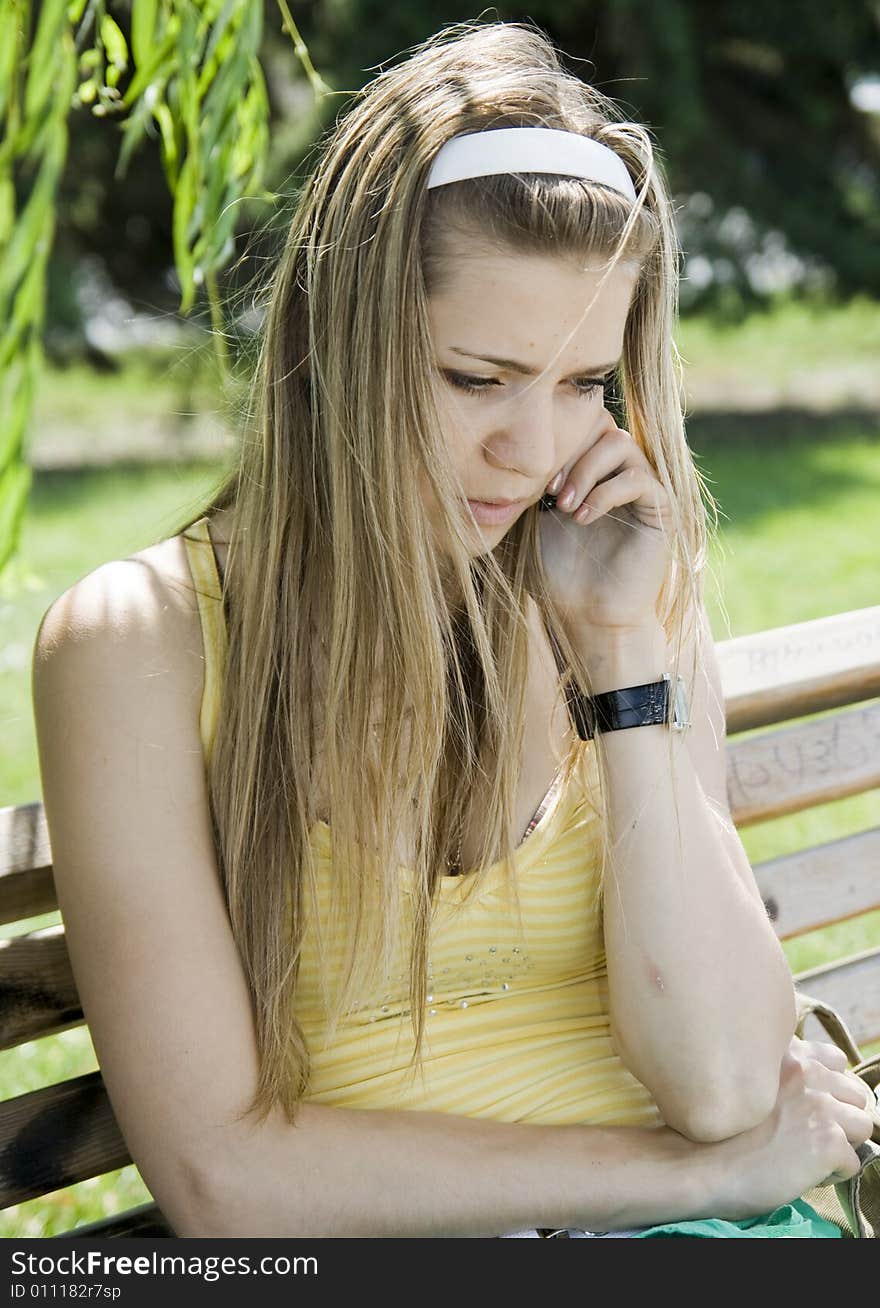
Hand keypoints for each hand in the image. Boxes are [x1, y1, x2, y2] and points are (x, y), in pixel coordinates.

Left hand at [538, 407, 673, 631]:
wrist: (587, 617)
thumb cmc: (556, 577)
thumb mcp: (529, 525)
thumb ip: (523, 489)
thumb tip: (498, 459)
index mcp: (592, 474)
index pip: (581, 429)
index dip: (558, 446)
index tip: (536, 485)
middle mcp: (620, 476)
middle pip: (601, 427)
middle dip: (570, 455)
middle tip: (550, 493)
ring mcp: (643, 491)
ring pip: (621, 444)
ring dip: (587, 470)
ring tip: (566, 506)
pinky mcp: (661, 509)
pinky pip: (638, 478)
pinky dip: (606, 492)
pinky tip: (584, 518)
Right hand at [701, 1034, 876, 1220]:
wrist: (698, 1163)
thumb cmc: (716, 1128)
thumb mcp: (748, 1080)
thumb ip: (781, 1073)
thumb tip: (814, 1090)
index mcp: (787, 1053)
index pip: (836, 1061)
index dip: (826, 1088)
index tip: (805, 1106)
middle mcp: (807, 1072)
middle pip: (855, 1095)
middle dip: (837, 1116)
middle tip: (802, 1135)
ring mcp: (820, 1105)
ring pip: (862, 1126)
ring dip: (839, 1143)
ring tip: (804, 1153)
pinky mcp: (828, 1141)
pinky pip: (852, 1163)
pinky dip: (830, 1173)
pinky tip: (799, 1171)